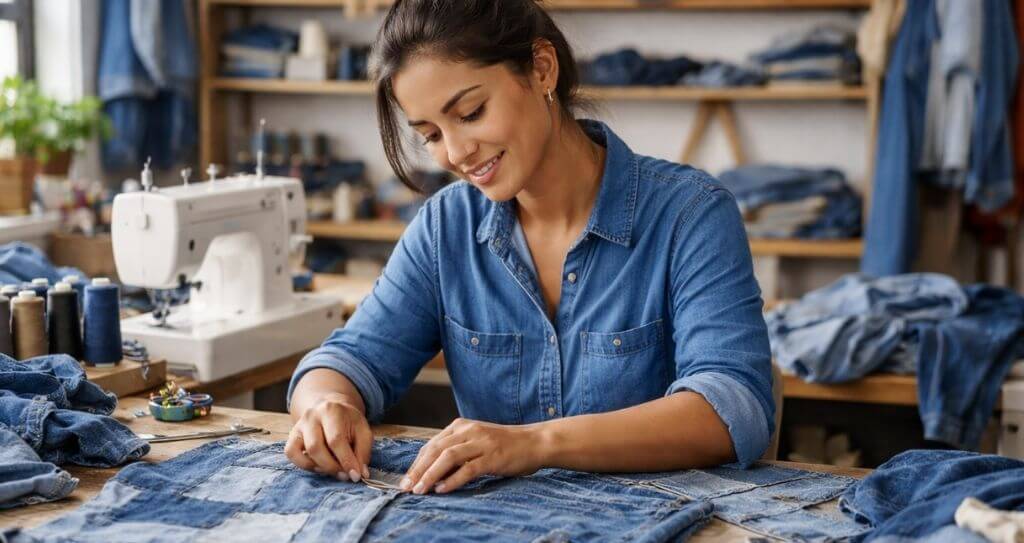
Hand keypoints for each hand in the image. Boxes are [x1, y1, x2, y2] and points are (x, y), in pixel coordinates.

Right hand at [285, 392, 372, 481]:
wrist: (331, 410)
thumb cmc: (348, 423)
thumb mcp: (363, 431)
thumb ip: (363, 452)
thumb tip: (360, 474)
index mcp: (331, 410)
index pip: (336, 439)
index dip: (346, 460)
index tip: (355, 475)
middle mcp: (311, 416)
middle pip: (316, 448)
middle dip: (332, 467)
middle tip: (345, 475)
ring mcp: (299, 426)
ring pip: (304, 453)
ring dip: (321, 468)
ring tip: (335, 471)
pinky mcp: (292, 437)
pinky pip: (292, 455)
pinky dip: (306, 466)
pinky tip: (320, 466)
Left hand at [401, 417, 542, 494]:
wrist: (534, 441)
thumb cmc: (504, 444)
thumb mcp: (476, 440)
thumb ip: (456, 449)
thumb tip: (432, 470)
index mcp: (461, 425)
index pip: (431, 444)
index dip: (416, 463)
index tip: (406, 479)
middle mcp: (468, 430)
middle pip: (435, 449)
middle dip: (418, 470)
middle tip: (406, 487)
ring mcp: (481, 442)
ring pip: (448, 457)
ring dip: (430, 475)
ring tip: (419, 490)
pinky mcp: (493, 456)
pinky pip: (468, 469)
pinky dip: (452, 480)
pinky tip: (442, 490)